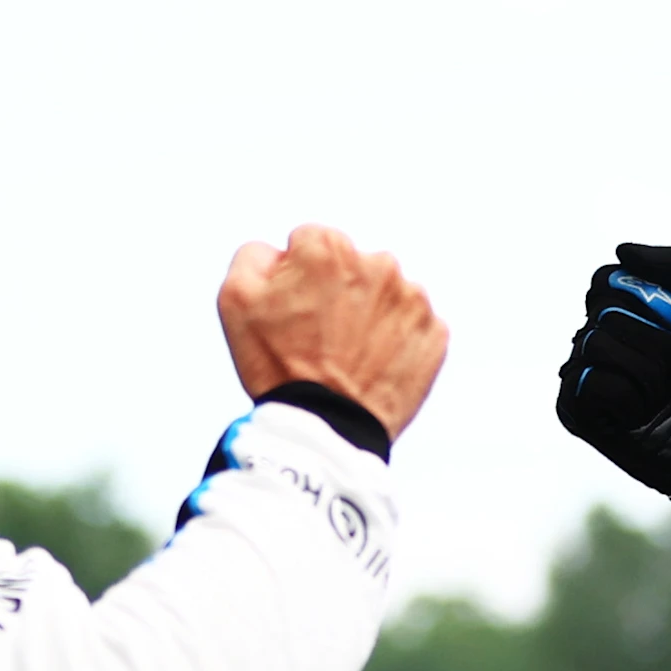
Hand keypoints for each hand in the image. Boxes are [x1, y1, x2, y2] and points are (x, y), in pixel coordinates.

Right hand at [219, 225, 447, 439]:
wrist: (325, 428)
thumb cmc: (275, 365)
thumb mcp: (235, 300)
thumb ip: (255, 254)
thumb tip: (284, 250)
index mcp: (328, 246)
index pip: (310, 242)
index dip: (296, 276)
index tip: (294, 309)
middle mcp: (378, 262)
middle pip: (351, 265)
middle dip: (337, 290)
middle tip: (320, 335)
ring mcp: (413, 298)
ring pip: (385, 293)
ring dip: (369, 313)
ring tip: (348, 352)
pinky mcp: (434, 332)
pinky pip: (412, 325)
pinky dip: (396, 340)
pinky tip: (374, 364)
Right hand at [554, 244, 670, 502]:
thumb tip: (619, 250)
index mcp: (620, 316)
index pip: (605, 279)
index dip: (645, 296)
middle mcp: (593, 341)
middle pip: (603, 309)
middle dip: (654, 338)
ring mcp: (578, 376)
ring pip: (595, 342)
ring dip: (645, 371)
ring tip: (658, 396)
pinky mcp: (571, 410)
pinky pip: (590, 380)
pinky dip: (627, 397)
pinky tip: (637, 416)